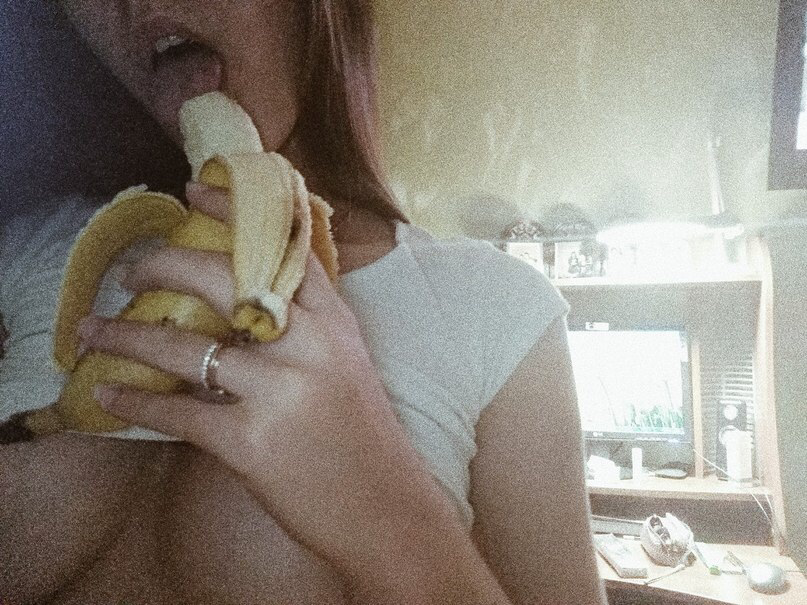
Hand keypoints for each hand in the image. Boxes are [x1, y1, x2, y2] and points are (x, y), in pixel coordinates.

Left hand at [79, 182, 423, 559]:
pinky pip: (176, 412)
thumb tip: (254, 290)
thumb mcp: (347, 360)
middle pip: (221, 279)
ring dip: (126, 335)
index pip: (281, 247)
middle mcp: (308, 345)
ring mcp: (279, 391)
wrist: (383, 504)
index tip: (193, 191)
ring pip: (183, 345)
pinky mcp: (251, 441)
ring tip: (92, 330)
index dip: (233, 213)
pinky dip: (134, 401)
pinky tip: (108, 393)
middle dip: (163, 265)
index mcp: (334, 321)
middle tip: (131, 272)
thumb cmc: (361, 432)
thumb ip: (309, 321)